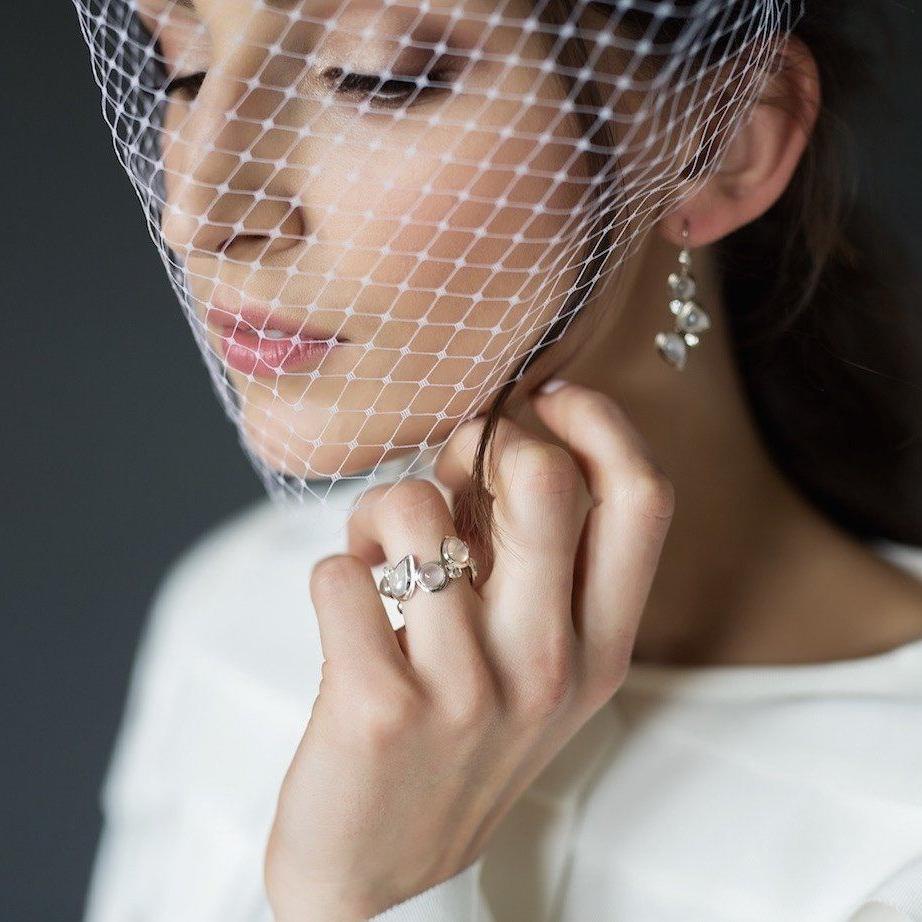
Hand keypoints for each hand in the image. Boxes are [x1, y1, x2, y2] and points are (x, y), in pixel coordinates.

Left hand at [263, 380, 674, 920]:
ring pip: (413, 508)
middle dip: (480, 447)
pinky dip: (334, 570)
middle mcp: (550, 665)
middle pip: (543, 481)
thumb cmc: (455, 740)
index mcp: (601, 647)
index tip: (545, 399)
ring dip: (381, 510)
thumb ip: (528, 556)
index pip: (641, 499)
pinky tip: (348, 611)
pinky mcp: (379, 706)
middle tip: (447, 478)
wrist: (380, 870)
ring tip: (377, 557)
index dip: (598, 423)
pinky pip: (340, 570)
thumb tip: (484, 443)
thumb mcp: (526, 662)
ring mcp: (468, 690)